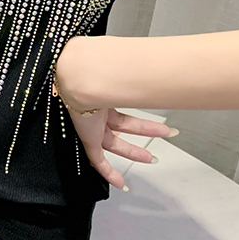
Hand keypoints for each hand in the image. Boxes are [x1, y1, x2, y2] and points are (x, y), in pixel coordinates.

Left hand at [53, 35, 174, 189]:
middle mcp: (98, 111)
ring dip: (135, 152)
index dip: (137, 117)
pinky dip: (109, 172)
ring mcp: (92, 126)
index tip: (151, 121)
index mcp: (104, 95)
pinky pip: (97, 160)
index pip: (122, 109)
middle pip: (124, 127)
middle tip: (162, 135)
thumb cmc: (93, 69)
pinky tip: (121, 183)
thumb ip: (131, 67)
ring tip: (153, 158)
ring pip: (116, 144)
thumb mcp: (117, 70)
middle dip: (144, 133)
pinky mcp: (87, 138)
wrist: (76, 77)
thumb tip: (151, 56)